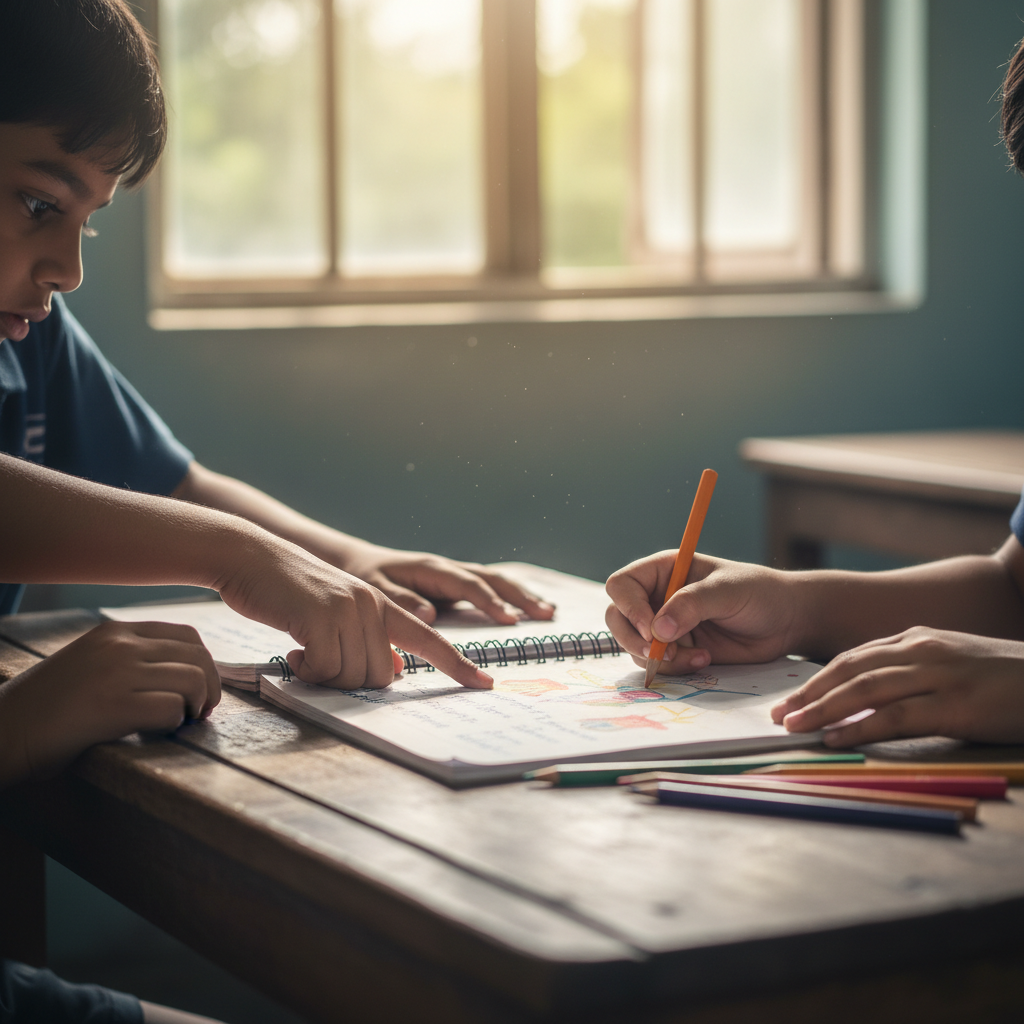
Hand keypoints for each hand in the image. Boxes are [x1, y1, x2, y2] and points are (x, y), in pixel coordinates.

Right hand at [0, 620, 220, 787]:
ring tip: (181, 723)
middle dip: (210, 687)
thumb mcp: (91, 664)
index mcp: (114, 631)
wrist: (2, 733)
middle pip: (197, 657)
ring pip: (192, 681)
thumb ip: (132, 660)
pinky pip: (171, 710)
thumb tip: (190, 674)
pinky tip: (156, 733)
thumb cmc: (47, 709)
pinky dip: (173, 725)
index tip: (199, 690)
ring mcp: (116, 672)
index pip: (186, 636)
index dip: (204, 664)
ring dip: (195, 706)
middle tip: (200, 712)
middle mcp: (119, 645)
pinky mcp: (112, 706)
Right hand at [217, 536, 494, 690]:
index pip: (429, 639)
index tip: (485, 683)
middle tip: (318, 664)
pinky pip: (324, 670)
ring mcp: (348, 609)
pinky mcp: (320, 617)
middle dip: (350, 681)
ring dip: (324, 676)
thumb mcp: (338, 613)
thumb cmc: (290, 592)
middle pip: (381, 675)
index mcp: (382, 605)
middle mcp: (372, 605)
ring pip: (353, 676)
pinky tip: (291, 652)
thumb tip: (395, 669)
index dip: (458, 664)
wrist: (251, 558)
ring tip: (302, 652)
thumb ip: (369, 637)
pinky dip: (305, 671)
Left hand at [329, 541, 555, 625]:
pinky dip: (510, 595)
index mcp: (431, 570)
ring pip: (494, 580)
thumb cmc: (364, 578)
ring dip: (521, 594)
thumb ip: (402, 600)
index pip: (467, 585)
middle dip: (519, 595)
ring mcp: (453, 576)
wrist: (357, 563)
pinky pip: (488, 587)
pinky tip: (529, 608)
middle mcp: (447, 569)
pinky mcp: (454, 585)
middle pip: (491, 579)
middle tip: (544, 614)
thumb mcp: (375, 589)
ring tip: (549, 611)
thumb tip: (430, 614)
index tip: (509, 620)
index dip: (489, 602)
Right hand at [605, 551, 801, 672]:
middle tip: (660, 652)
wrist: (785, 622)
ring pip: (634, 645)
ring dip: (660, 658)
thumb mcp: (727, 591)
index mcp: (663, 571)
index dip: (630, 607)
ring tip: (697, 655)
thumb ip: (692, 605)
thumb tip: (658, 629)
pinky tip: (704, 659)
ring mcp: (664, 626)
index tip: (653, 629)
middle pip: (618, 617)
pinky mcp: (676, 650)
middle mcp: (656, 597)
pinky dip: (675, 668)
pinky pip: (657, 664)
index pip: (623, 585)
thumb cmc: (759, 593)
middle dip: (634, 638)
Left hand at [771, 626, 1023, 745]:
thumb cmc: (1004, 679)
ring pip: (865, 689)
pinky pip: (897, 716)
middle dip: (809, 692)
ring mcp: (939, 675)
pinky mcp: (956, 705)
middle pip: (849, 670)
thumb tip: (868, 692)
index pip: (853, 657)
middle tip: (778, 714)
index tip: (789, 698)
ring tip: (794, 726)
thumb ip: (912, 670)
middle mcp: (922, 650)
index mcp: (917, 639)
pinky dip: (860, 726)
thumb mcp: (952, 663)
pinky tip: (835, 738)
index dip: (817, 678)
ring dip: (823, 708)